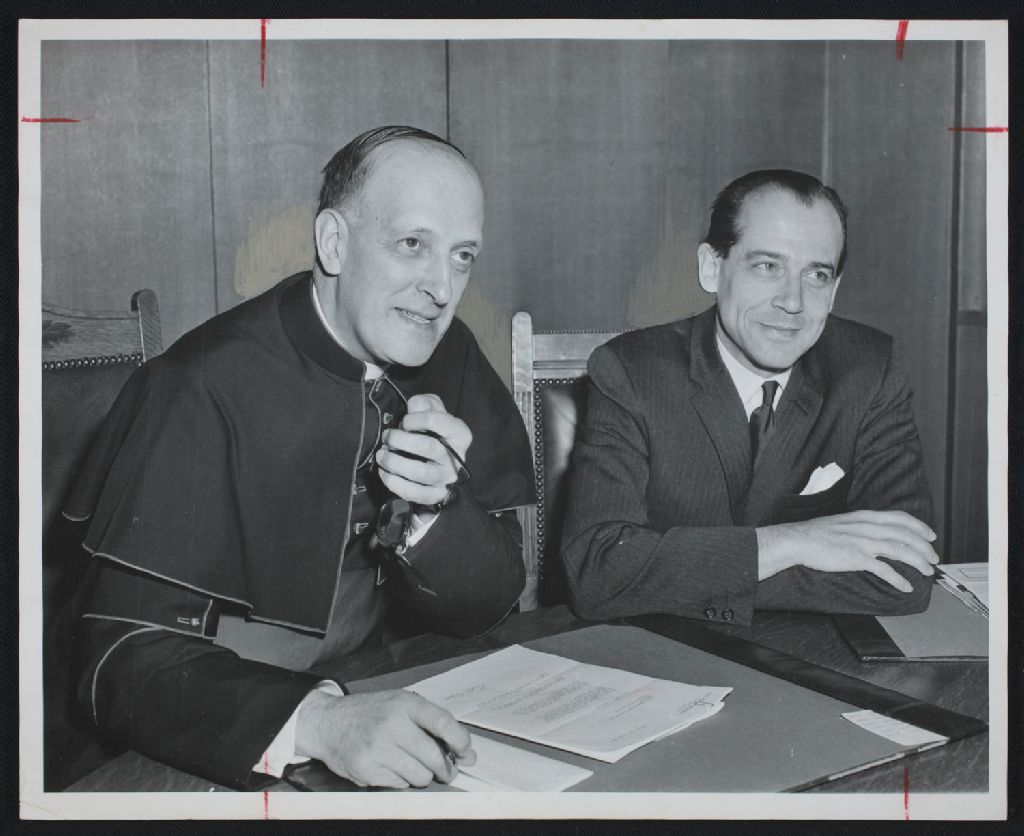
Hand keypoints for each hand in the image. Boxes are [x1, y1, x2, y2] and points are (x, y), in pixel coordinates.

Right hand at [294, 689, 475, 787]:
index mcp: (403, 703)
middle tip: (446, 770)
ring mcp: (377, 749)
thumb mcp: (400, 703)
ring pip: (420, 776)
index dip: (460, 741)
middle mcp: (391, 725)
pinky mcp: (366, 770)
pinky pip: (400, 785)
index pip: (442, 722)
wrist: (328, 722)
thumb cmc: (370, 712)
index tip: (465, 752)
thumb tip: (466, 754)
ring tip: (415, 765)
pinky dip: (403, 780)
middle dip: (446, 768)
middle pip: (433, 757)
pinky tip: (393, 767)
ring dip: (423, 775)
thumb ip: (433, 723)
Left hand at [375, 394, 471, 505]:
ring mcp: (447, 478)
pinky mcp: (435, 495)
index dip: (413, 419)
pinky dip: (394, 483)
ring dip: (394, 462)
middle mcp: (457, 457)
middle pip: (426, 446)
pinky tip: (384, 472)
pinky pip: (414, 493)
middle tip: (387, 437)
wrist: (439, 463)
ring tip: (381, 455)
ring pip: (420, 472)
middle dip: (399, 440)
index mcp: (460, 433)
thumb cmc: (433, 433)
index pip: (435, 420)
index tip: (404, 422)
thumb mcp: (432, 411)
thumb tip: (413, 408)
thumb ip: (423, 403)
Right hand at [756, 510, 938, 591]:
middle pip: (905, 535)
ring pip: (901, 551)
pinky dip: (898, 579)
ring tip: (927, 571)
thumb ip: (862, 525)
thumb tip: (875, 532)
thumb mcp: (844, 521)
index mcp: (865, 517)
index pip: (900, 518)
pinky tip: (905, 586)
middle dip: (924, 548)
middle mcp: (868, 527)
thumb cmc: (817, 532)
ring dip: (918, 562)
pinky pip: (884, 569)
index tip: (930, 535)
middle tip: (933, 558)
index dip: (919, 526)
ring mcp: (863, 542)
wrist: (799, 540)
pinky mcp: (857, 558)